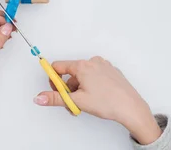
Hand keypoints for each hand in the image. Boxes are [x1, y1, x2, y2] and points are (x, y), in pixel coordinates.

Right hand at [33, 56, 161, 144]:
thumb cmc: (108, 103)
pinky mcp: (111, 71)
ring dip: (80, 88)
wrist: (131, 108)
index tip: (55, 90)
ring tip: (87, 102)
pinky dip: (91, 85)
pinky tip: (97, 97)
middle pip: (71, 73)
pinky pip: (95, 76)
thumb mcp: (77, 101)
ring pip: (83, 76)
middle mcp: (93, 62)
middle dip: (69, 88)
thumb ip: (56, 98)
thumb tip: (40, 98)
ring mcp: (103, 66)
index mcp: (83, 66)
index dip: (53, 80)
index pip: (58, 67)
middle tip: (73, 102)